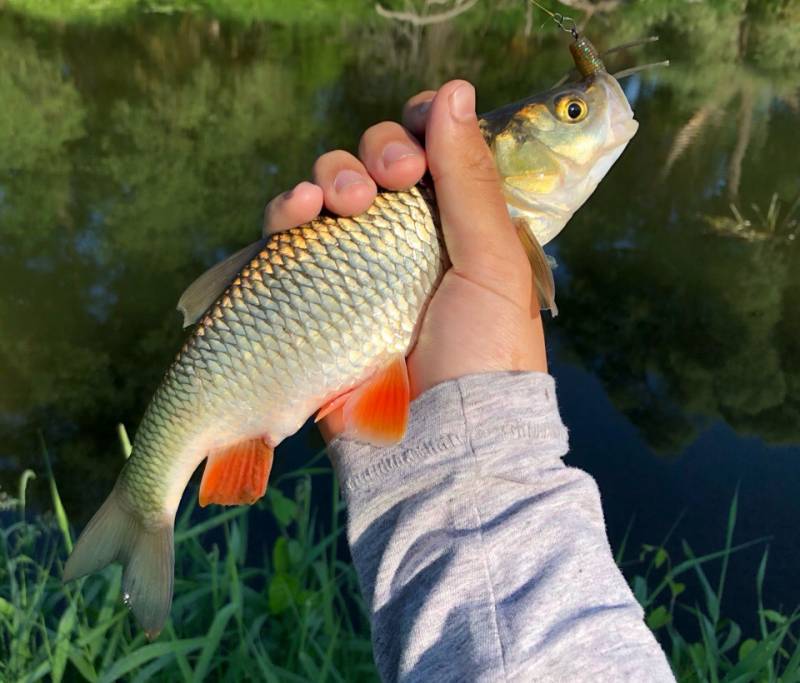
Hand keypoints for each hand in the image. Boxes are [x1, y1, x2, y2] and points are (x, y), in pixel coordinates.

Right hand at [263, 80, 546, 436]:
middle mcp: (403, 237)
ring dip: (326, 176)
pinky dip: (286, 213)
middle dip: (373, 154)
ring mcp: (356, 264)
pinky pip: (291, 237)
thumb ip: (470, 180)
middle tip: (388, 179)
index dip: (416, 131)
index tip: (417, 144)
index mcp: (454, 224)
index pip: (428, 152)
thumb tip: (458, 91)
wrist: (439, 439)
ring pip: (327, 192)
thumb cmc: (483, 352)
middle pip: (373, 164)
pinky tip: (295, 212)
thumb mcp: (493, 263)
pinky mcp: (315, 291)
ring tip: (334, 202)